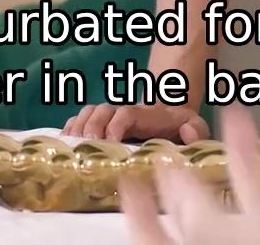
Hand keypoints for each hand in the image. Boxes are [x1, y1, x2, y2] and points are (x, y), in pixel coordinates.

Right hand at [63, 102, 209, 143]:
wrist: (168, 115)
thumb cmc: (181, 128)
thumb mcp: (195, 127)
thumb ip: (196, 130)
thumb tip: (187, 132)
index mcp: (146, 115)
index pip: (126, 113)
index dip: (115, 125)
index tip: (109, 142)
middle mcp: (124, 112)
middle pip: (101, 110)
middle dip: (91, 127)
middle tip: (85, 148)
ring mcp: (110, 117)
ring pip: (88, 113)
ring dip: (77, 128)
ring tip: (70, 147)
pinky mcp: (100, 125)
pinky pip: (79, 121)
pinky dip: (69, 129)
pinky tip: (63, 145)